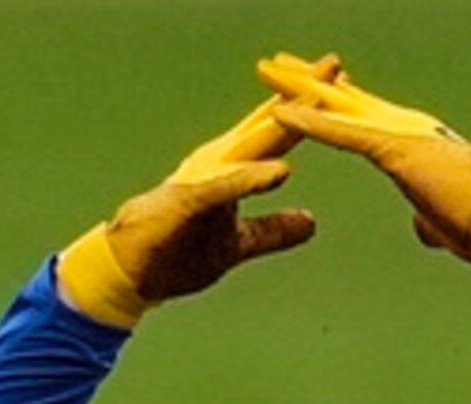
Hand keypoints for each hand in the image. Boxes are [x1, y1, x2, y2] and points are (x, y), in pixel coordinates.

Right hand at [53, 72, 337, 329]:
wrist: (128, 271)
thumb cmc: (175, 252)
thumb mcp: (236, 244)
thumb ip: (272, 231)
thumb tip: (311, 223)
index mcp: (233, 171)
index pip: (279, 135)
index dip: (311, 111)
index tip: (343, 85)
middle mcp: (219, 165)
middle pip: (269, 126)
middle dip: (302, 96)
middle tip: (334, 66)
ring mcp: (204, 180)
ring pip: (251, 146)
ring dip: (283, 123)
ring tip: (316, 103)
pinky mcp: (188, 202)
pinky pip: (224, 189)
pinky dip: (250, 180)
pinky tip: (279, 173)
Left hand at [258, 52, 470, 267]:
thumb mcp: (446, 224)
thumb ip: (427, 218)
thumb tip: (421, 226)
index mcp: (414, 144)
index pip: (366, 117)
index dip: (336, 103)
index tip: (311, 89)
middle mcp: (405, 127)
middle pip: (346, 99)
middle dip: (310, 81)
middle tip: (276, 63)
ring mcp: (399, 134)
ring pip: (339, 104)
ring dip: (301, 87)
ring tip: (267, 68)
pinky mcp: (394, 149)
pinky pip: (342, 131)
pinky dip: (311, 122)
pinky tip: (280, 111)